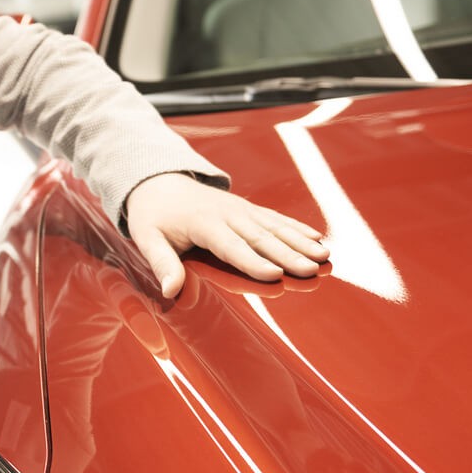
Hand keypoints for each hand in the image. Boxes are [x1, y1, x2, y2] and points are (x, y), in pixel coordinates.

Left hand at [125, 172, 327, 297]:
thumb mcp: (147, 238)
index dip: (252, 261)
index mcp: (203, 223)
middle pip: (260, 237)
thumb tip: (170, 290)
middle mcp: (227, 214)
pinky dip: (298, 228)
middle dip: (288, 254)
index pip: (230, 246)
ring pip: (275, 227)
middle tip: (311, 270)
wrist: (160, 182)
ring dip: (300, 241)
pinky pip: (276, 218)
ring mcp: (241, 209)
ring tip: (324, 256)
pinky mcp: (249, 209)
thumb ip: (161, 263)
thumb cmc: (154, 216)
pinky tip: (318, 239)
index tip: (274, 275)